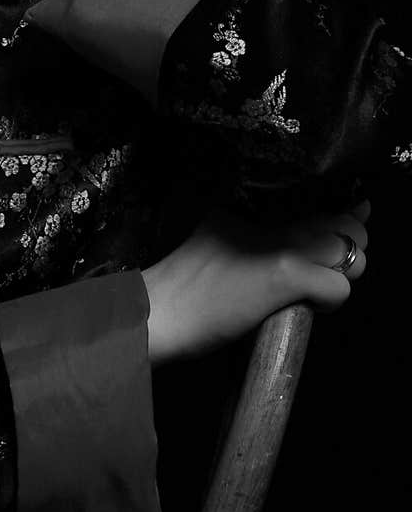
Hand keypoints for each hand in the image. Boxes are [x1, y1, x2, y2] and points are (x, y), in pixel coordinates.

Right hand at [143, 201, 369, 364]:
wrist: (159, 308)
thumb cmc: (182, 285)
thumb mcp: (216, 239)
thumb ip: (250, 234)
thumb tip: (280, 244)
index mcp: (255, 208)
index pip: (320, 203)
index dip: (344, 217)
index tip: (351, 223)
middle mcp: (272, 219)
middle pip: (344, 223)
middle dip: (350, 249)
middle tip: (330, 270)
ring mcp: (280, 245)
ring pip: (348, 251)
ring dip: (343, 274)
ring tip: (317, 290)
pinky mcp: (283, 275)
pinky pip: (338, 286)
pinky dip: (332, 300)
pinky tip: (308, 306)